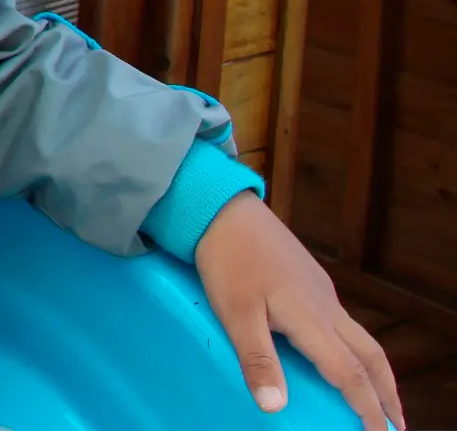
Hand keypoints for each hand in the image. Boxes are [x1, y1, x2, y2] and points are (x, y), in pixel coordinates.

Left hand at [198, 191, 403, 429]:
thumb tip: (275, 407)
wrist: (222, 208)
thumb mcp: (235, 313)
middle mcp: (327, 307)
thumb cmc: (227, 260)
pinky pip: (344, 323)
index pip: (351, 375)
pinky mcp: (310, 281)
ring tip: (378, 397)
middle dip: (387, 394)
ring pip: (362, 339)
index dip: (367, 409)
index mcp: (312, 319)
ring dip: (375, 372)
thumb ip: (257, 360)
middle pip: (372, 358)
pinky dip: (356, 349)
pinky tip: (341, 354)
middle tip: (396, 424)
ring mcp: (321, 292)